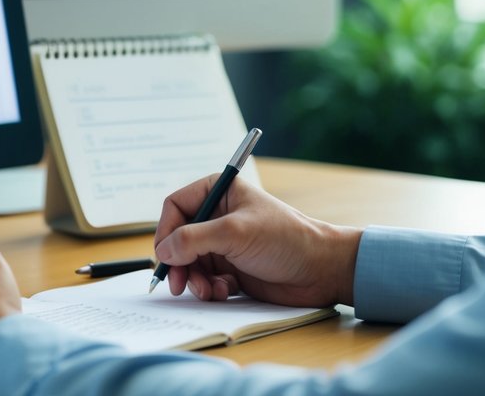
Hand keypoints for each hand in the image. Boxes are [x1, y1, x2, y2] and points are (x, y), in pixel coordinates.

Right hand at [153, 175, 361, 307]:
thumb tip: (163, 251)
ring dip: (196, 280)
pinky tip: (226, 291)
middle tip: (179, 285)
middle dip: (179, 263)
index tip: (166, 256)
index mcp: (218, 193)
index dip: (166, 231)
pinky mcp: (231, 267)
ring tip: (210, 291)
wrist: (321, 270)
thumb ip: (194, 239)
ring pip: (190, 262)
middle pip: (178, 238)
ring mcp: (223, 243)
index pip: (175, 207)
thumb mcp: (235, 233)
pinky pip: (205, 278)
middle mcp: (217, 216)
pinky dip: (210, 288)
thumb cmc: (285, 239)